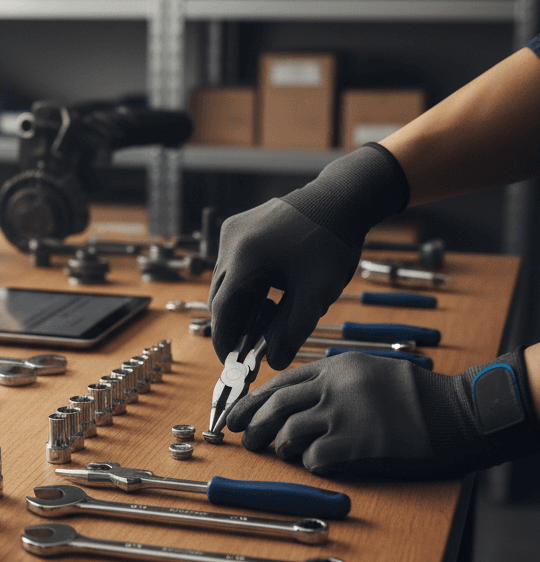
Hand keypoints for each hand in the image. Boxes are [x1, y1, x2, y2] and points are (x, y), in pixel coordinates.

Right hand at [208, 144, 409, 368]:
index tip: (231, 361)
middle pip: (220, 295)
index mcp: (244, 258)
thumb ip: (293, 331)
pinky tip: (270, 295)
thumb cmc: (331, 242)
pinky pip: (234, 264)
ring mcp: (233, 232)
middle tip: (251, 346)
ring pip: (226, 280)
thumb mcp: (316, 294)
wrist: (341, 199)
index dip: (225, 338)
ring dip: (242, 303)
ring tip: (268, 319)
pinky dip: (246, 284)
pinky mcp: (239, 227)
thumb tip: (275, 362)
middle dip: (234, 323)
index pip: (222, 309)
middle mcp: (230, 242)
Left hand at [225, 351, 539, 478]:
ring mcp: (344, 416)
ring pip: (289, 434)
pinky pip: (314, 458)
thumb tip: (292, 402)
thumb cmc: (415, 397)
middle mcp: (334, 388)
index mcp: (336, 367)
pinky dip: (310, 463)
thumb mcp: (368, 372)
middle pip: (276, 407)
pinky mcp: (355, 445)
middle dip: (252, 425)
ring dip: (281, 448)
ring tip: (283, 453)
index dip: (253, 400)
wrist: (457, 414)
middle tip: (242, 439)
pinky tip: (318, 461)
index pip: (281, 382)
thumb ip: (331, 382)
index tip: (236, 413)